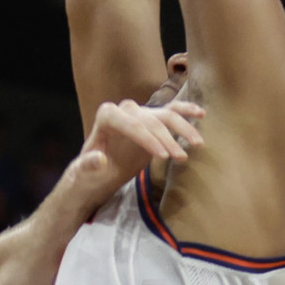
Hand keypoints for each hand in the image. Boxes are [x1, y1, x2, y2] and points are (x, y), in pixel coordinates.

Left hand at [72, 98, 206, 196]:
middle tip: (180, 158)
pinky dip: (185, 111)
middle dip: (167, 139)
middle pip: (151, 120)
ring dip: (183, 128)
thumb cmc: (87, 173)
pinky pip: (171, 112)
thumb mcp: (83, 173)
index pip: (132, 124)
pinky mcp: (151, 121)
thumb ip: (88, 165)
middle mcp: (124, 109)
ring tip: (197, 145)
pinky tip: (200, 114)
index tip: (163, 157)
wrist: (95, 174)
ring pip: (165, 114)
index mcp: (107, 116)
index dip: (149, 139)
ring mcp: (139, 113)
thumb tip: (101, 159)